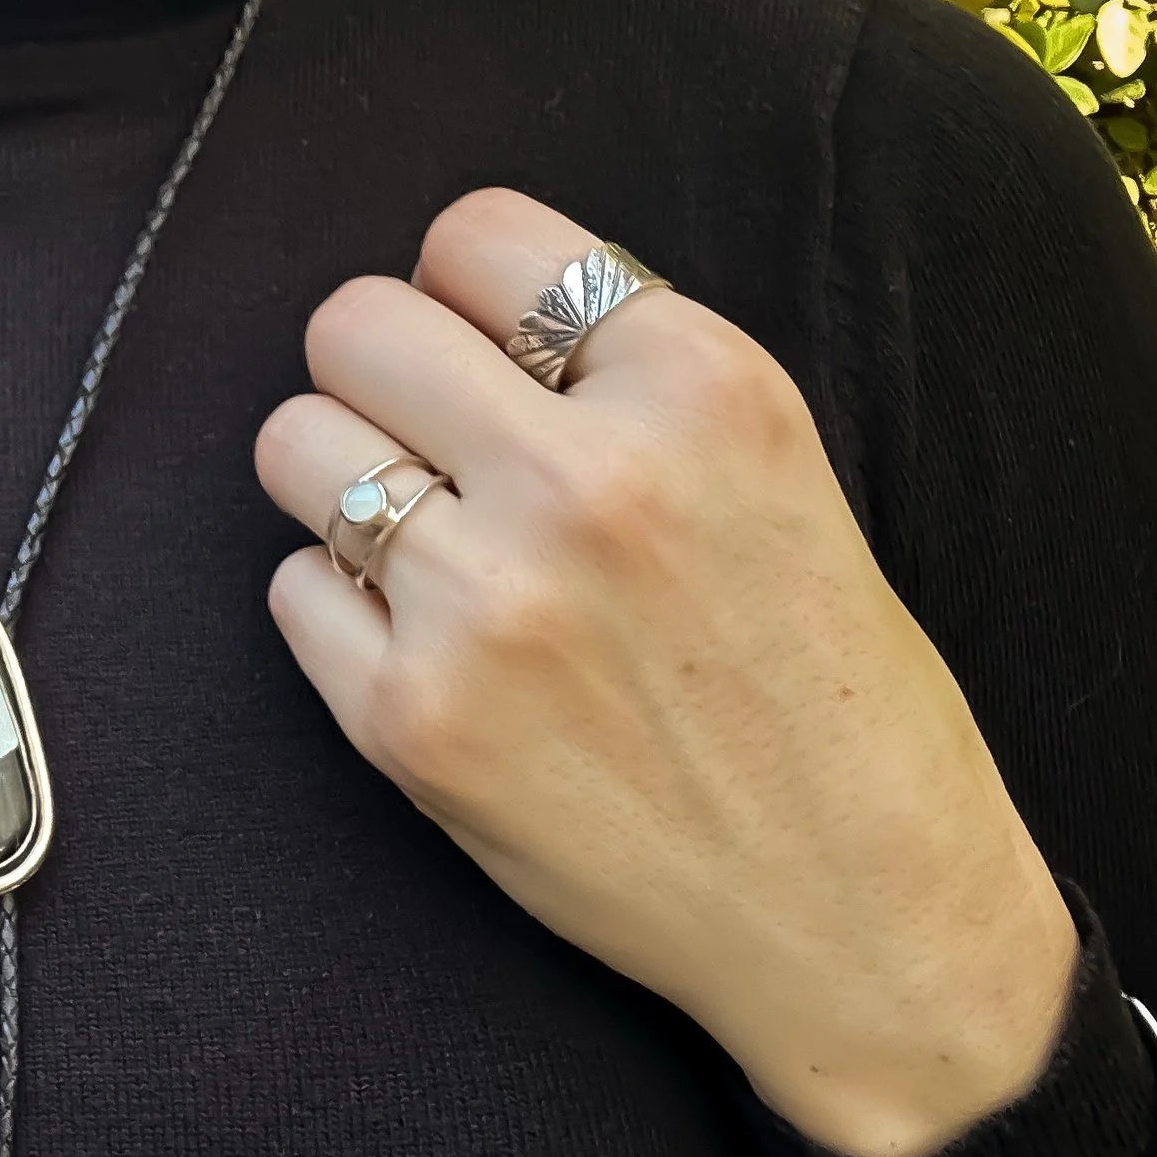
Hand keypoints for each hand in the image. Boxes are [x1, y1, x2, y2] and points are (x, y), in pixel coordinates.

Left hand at [254, 188, 1081, 1156]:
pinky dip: (341, 611)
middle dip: (380, 373)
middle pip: (354, 323)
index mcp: (703, 388)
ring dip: (342, 481)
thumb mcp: (778, 474)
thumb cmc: (829, 697)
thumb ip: (632, 379)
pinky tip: (430, 651)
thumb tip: (461, 308)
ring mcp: (488, 605)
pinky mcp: (416, 722)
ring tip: (423, 542)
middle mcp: (589, 480)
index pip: (478, 236)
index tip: (489, 355)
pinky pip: (293, 590)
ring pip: (295, 445)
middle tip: (431, 443)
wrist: (863, 919)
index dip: (464, 295)